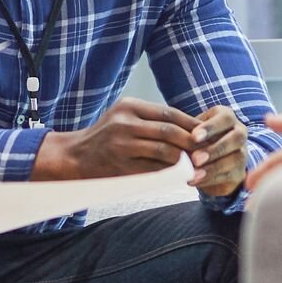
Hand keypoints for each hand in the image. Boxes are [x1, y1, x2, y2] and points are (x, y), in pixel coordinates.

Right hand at [35, 97, 200, 180]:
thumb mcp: (124, 118)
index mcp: (129, 107)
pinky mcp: (121, 166)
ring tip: (198, 164)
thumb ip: (151, 120)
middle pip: (169, 131)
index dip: (191, 124)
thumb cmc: (106, 137)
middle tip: (207, 151)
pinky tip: (180, 175)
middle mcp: (124, 123)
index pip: (169, 113)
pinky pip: (153, 169)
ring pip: (164, 151)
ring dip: (184, 159)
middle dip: (192, 142)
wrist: (74, 156)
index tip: (207, 133)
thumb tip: (190, 128)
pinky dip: (170, 173)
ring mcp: (121, 145)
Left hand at [186, 106, 250, 197]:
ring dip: (213, 167)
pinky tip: (196, 180)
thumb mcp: (193, 131)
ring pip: (236, 158)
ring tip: (194, 173)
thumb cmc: (199, 140)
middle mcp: (239, 132)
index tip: (194, 137)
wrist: (209, 161)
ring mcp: (242, 153)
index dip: (211, 127)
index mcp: (227, 117)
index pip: (226, 118)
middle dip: (215, 149)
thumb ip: (189, 132)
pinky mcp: (239, 172)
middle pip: (237, 137)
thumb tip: (176, 138)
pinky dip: (211, 179)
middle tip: (195, 158)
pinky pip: (230, 175)